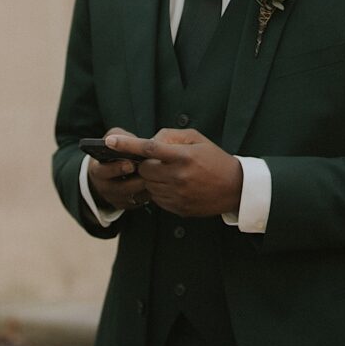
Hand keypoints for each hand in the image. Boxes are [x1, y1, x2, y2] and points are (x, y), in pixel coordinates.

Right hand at [86, 128, 150, 211]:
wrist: (109, 172)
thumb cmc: (112, 152)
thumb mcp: (111, 139)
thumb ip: (120, 137)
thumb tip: (133, 140)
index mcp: (98, 171)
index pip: (104, 171)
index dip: (117, 168)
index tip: (130, 164)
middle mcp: (105, 187)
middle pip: (120, 188)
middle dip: (134, 180)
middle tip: (148, 172)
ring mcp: (116, 198)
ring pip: (132, 196)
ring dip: (145, 187)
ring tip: (158, 177)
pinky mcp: (127, 205)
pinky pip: (140, 201)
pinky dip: (149, 193)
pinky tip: (159, 184)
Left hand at [105, 128, 242, 216]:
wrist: (234, 188)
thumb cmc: (214, 159)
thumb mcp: (197, 139)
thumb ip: (171, 136)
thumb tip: (149, 141)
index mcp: (183, 156)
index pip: (148, 149)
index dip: (127, 145)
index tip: (109, 141)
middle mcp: (178, 177)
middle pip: (144, 169)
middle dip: (145, 163)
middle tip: (157, 160)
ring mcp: (177, 195)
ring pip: (148, 185)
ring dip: (151, 178)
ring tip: (169, 173)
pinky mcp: (178, 208)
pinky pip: (156, 199)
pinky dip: (158, 190)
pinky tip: (174, 185)